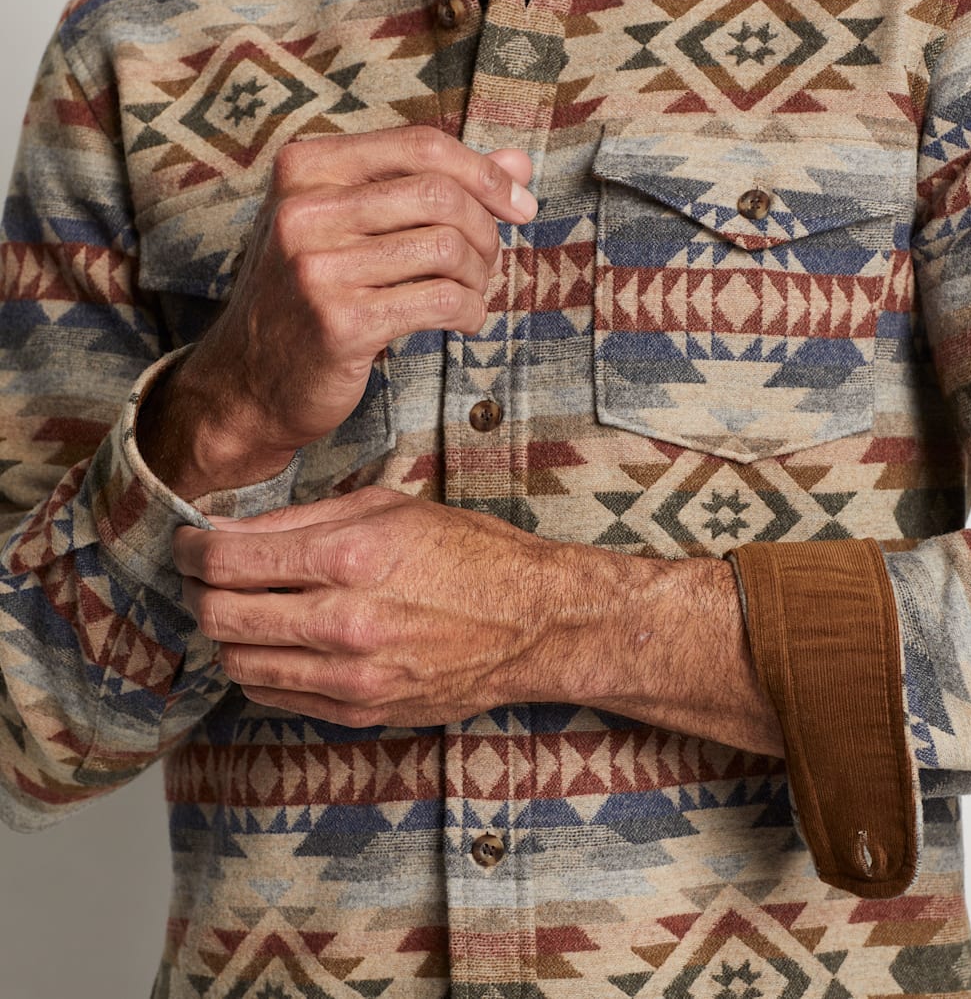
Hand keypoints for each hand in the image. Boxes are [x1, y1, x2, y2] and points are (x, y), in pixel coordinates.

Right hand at [138, 127, 535, 496]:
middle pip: (440, 194)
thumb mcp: (354, 224)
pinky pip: (441, 301)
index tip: (519, 205)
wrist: (249, 382)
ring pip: (447, 248)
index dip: (484, 172)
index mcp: (305, 167)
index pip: (419, 145)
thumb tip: (518, 162)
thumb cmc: (310, 294)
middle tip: (489, 260)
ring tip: (470, 292)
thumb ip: (433, 186)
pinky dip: (469, 311)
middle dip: (485, 229)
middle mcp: (303, 209)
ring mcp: (317, 267)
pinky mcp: (340, 323)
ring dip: (479, 275)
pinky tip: (463, 320)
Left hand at [174, 487, 782, 754]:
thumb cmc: (467, 552)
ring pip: (238, 664)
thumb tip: (228, 529)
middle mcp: (342, 623)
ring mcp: (350, 678)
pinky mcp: (359, 713)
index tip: (187, 544)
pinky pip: (275, 696)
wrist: (532, 622)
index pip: (226, 561)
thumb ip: (301, 519)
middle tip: (204, 575)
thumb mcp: (387, 506)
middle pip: (219, 617)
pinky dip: (260, 668)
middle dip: (197, 592)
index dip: (189, 550)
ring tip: (244, 608)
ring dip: (226, 633)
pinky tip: (279, 642)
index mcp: (348, 558)